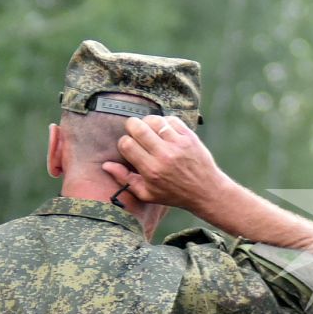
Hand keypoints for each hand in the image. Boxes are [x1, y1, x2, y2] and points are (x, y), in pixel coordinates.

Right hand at [103, 116, 230, 212]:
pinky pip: (171, 119)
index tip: (130, 148)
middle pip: (138, 127)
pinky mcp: (190, 137)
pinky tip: (164, 130)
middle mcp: (164, 155)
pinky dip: (164, 121)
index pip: (126, 144)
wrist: (206, 191)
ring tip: (149, 131)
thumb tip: (106, 165)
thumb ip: (125, 179)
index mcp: (151, 170)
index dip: (124, 143)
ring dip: (148, 122)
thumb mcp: (147, 194)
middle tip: (135, 133)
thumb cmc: (174, 194)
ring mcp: (178, 144)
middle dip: (132, 127)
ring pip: (154, 120)